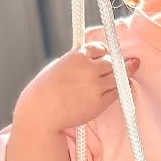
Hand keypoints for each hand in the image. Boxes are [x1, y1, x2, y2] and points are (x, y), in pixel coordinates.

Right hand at [14, 43, 140, 133]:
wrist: (40, 111)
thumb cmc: (45, 90)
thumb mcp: (59, 65)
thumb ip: (78, 60)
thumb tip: (96, 58)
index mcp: (77, 55)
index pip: (101, 48)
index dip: (104, 54)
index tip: (104, 58)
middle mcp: (89, 68)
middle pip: (114, 62)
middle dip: (114, 66)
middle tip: (113, 70)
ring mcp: (96, 85)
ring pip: (119, 77)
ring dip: (120, 78)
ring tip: (115, 80)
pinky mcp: (100, 101)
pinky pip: (117, 93)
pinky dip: (116, 91)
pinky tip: (111, 91)